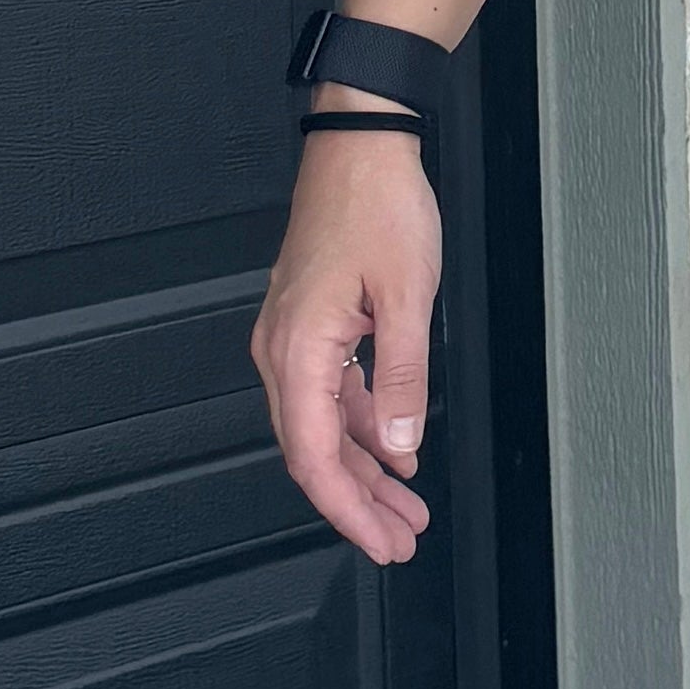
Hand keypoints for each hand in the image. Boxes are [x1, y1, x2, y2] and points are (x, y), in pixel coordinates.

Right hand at [252, 128, 443, 565]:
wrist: (361, 147)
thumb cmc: (377, 206)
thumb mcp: (407, 297)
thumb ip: (402, 378)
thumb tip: (402, 446)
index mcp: (297, 350)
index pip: (315, 457)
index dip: (348, 510)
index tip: (380, 541)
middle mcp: (282, 351)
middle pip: (316, 453)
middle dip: (359, 503)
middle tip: (401, 539)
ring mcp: (294, 339)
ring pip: (326, 429)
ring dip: (365, 471)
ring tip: (405, 507)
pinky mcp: (313, 326)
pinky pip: (333, 395)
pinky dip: (364, 428)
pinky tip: (394, 450)